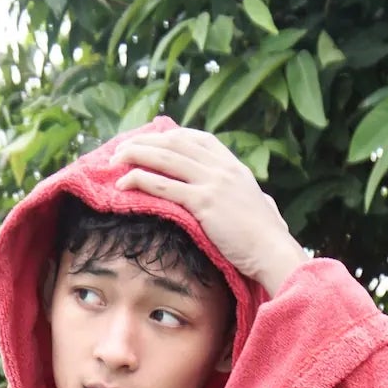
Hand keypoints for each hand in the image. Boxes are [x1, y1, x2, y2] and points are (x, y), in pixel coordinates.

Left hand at [113, 123, 306, 294]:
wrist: (273, 251)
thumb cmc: (266, 238)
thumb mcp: (259, 206)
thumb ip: (250, 198)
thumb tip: (262, 201)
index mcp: (234, 166)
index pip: (197, 139)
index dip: (170, 136)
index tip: (151, 140)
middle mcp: (222, 168)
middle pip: (175, 143)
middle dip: (145, 142)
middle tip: (122, 149)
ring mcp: (213, 182)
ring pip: (165, 159)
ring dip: (136, 155)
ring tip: (115, 161)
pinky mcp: (203, 202)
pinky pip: (164, 185)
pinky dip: (141, 180)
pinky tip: (124, 183)